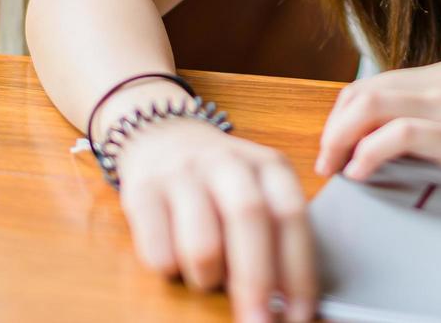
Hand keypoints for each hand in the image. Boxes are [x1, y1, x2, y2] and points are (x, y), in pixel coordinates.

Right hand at [114, 118, 316, 322]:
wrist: (162, 136)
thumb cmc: (221, 182)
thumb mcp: (260, 190)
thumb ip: (277, 234)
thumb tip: (289, 303)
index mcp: (268, 166)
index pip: (291, 216)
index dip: (298, 270)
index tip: (299, 315)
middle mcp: (228, 163)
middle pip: (248, 220)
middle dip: (256, 284)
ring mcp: (182, 174)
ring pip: (202, 244)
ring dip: (209, 279)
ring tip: (209, 277)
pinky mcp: (141, 192)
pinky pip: (158, 252)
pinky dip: (171, 270)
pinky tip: (175, 259)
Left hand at [314, 60, 440, 196]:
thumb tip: (398, 141)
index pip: (372, 85)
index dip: (342, 115)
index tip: (335, 146)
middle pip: (361, 92)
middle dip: (332, 128)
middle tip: (326, 162)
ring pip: (370, 106)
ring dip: (340, 138)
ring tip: (336, 168)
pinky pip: (398, 135)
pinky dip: (369, 153)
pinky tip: (364, 172)